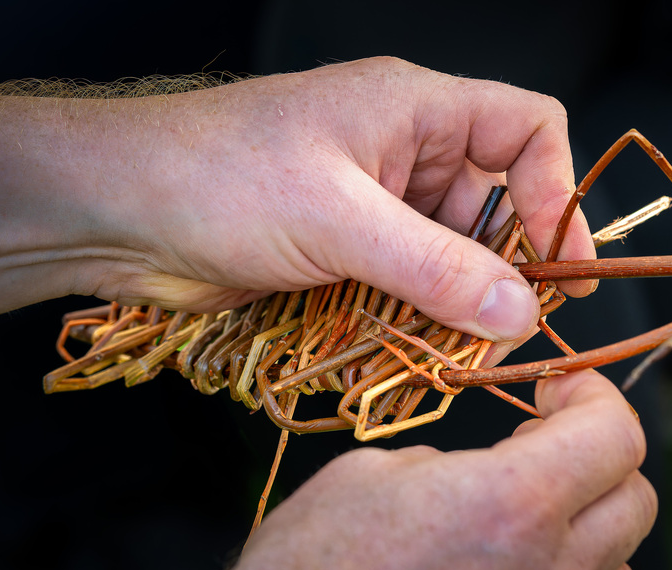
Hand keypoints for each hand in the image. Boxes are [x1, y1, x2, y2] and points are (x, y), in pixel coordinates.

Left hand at [0, 57, 594, 340]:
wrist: (115, 212)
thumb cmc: (217, 179)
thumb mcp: (337, 219)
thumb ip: (434, 268)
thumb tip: (520, 312)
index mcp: (416, 111)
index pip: (526, 129)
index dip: (555, 191)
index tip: (557, 263)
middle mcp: (407, 156)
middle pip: (498, 210)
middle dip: (510, 272)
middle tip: (516, 335)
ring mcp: (378, 210)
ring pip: (455, 261)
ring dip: (463, 310)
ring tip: (466, 357)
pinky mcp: (350, 258)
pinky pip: (412, 292)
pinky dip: (421, 324)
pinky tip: (419, 356)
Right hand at [36, 369, 655, 569]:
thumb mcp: (369, 476)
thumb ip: (457, 465)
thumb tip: (487, 472)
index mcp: (513, 505)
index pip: (617, 435)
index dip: (595, 398)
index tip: (560, 396)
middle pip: (639, 503)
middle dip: (601, 463)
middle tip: (541, 455)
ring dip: (589, 538)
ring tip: (525, 532)